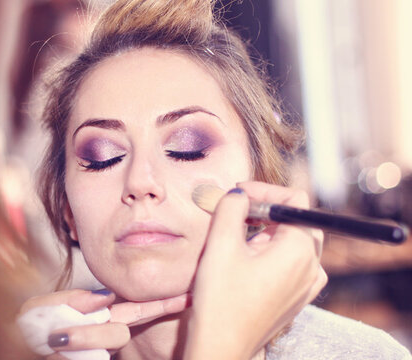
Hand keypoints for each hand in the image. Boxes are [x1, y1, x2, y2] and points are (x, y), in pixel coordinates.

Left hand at [18, 289, 188, 358]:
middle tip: (56, 336)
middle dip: (90, 333)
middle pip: (119, 331)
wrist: (8, 350)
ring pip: (105, 346)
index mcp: (96, 315)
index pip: (136, 308)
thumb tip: (106, 297)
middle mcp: (102, 336)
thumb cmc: (24, 329)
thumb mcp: (40, 307)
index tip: (190, 297)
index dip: (164, 304)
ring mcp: (96, 356)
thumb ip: (71, 299)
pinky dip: (67, 357)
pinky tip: (52, 353)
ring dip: (77, 343)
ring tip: (49, 344)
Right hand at [185, 181, 326, 359]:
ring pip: (292, 240)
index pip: (294, 200)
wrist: (221, 347)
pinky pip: (290, 262)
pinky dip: (270, 251)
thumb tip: (238, 194)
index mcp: (300, 250)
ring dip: (265, 230)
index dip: (265, 189)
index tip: (238, 193)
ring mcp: (307, 285)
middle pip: (295, 219)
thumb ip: (231, 208)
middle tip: (235, 209)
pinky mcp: (296, 297)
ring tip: (236, 235)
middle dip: (265, 208)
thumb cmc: (222, 300)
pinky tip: (245, 258)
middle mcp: (311, 266)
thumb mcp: (221, 244)